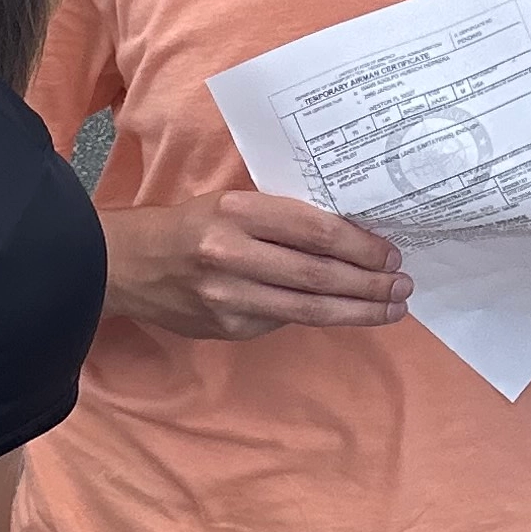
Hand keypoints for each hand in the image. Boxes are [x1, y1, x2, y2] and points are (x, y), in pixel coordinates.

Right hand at [103, 190, 412, 339]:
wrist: (127, 264)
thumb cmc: (189, 226)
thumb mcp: (231, 203)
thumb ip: (282, 219)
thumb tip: (348, 239)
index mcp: (237, 211)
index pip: (315, 230)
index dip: (360, 246)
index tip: (390, 254)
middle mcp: (232, 254)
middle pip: (318, 275)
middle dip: (369, 284)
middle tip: (403, 287)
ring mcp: (229, 297)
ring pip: (308, 309)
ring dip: (357, 311)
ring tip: (391, 309)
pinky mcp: (226, 328)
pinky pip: (283, 323)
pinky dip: (317, 317)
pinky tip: (341, 313)